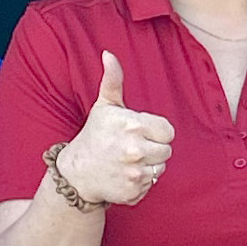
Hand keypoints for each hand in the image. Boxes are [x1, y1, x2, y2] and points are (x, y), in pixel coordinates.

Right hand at [56, 53, 173, 206]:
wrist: (77, 173)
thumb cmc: (94, 135)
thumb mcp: (104, 106)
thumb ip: (113, 80)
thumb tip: (109, 54)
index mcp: (133, 125)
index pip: (168, 131)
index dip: (157, 132)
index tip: (142, 132)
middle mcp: (136, 149)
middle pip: (167, 151)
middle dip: (154, 148)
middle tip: (134, 147)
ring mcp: (134, 172)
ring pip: (160, 169)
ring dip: (148, 165)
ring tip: (129, 160)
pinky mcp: (133, 191)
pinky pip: (150, 185)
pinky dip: (140, 182)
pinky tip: (124, 174)